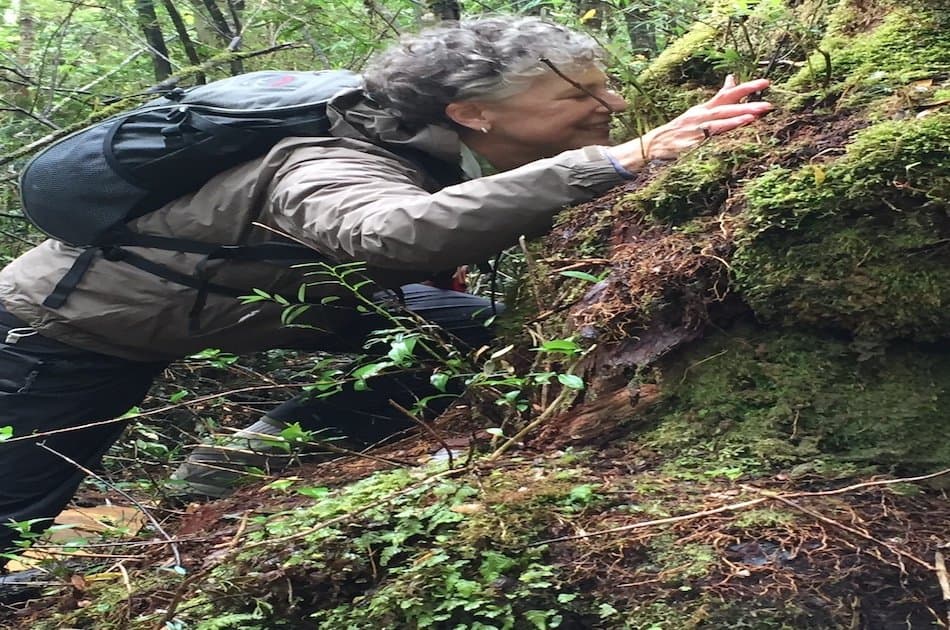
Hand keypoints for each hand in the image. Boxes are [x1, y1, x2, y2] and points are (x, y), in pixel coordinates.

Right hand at [608, 75, 773, 167]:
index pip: (727, 95)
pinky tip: (730, 136)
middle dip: (746, 105)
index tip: (765, 83)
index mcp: (704, 109)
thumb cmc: (680, 129)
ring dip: (735, 119)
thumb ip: (719, 98)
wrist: (652, 145)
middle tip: (767, 104)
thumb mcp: (699, 111)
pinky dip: (719, 136)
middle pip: (725, 107)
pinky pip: (706, 140)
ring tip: (753, 117)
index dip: (746, 88)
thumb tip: (733, 78)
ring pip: (717, 122)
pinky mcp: (688, 144)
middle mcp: (700, 116)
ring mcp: (694, 130)